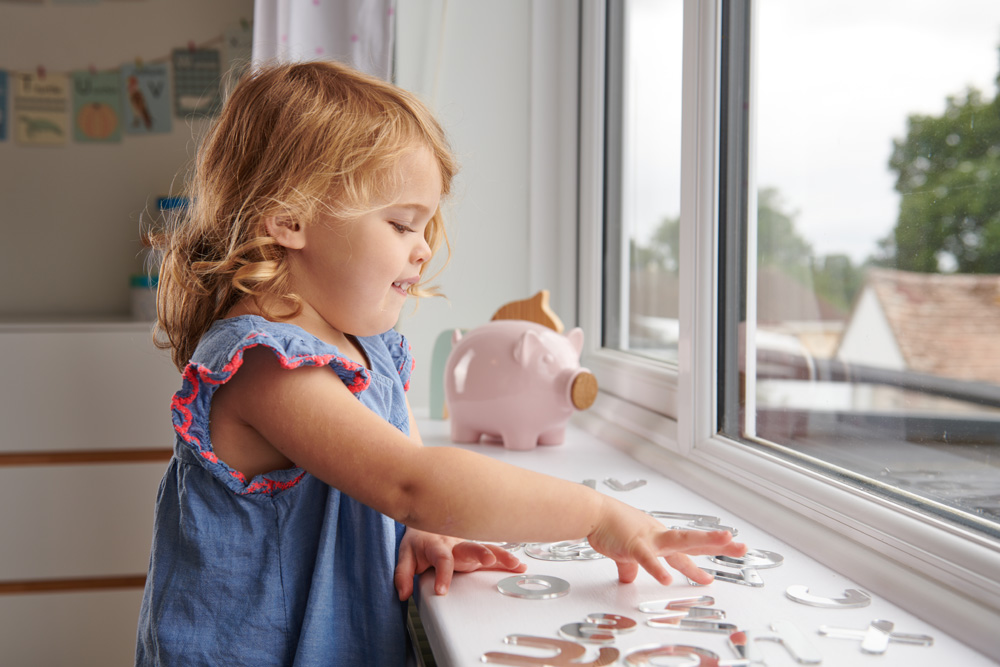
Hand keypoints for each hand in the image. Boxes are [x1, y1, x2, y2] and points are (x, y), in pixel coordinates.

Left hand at [394, 528, 526, 599]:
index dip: (442, 574)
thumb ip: (403, 574)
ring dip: (501, 556)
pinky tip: (519, 567)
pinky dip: (506, 560)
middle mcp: (455, 544)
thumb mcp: (405, 556)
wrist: (427, 523)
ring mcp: (468, 546)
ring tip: (515, 564)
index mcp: (436, 545)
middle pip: (468, 548)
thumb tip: (403, 592)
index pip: (441, 559)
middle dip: (480, 553)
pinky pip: (493, 554)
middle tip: (489, 561)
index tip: (442, 590)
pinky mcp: (476, 551)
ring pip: (486, 548)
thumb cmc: (418, 541)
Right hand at [587, 499, 747, 584]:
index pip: (686, 552)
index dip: (702, 562)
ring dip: (704, 541)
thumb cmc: (608, 527)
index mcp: (659, 539)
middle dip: (719, 545)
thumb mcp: (624, 551)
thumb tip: (629, 578)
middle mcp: (660, 538)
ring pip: (681, 542)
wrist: (593, 513)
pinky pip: (647, 559)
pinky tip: (665, 579)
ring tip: (725, 540)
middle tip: (741, 548)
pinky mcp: (634, 545)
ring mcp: (649, 540)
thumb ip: (631, 566)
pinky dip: (656, 569)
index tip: (715, 572)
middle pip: (694, 542)